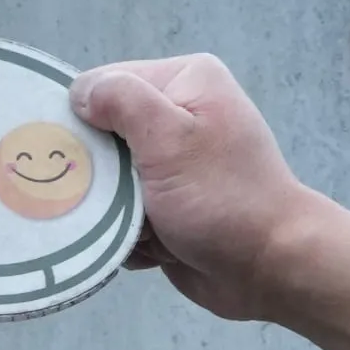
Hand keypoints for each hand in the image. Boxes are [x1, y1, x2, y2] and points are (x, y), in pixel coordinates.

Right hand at [66, 53, 322, 323]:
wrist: (268, 267)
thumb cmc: (222, 198)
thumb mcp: (170, 139)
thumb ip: (122, 102)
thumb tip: (80, 93)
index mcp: (184, 81)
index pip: (105, 85)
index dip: (86, 120)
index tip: (88, 159)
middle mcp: (179, 114)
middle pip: (103, 137)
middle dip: (102, 176)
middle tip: (117, 200)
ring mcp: (174, 163)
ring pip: (110, 184)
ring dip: (117, 213)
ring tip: (144, 228)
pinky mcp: (170, 205)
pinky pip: (126, 216)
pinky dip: (132, 236)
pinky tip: (156, 246)